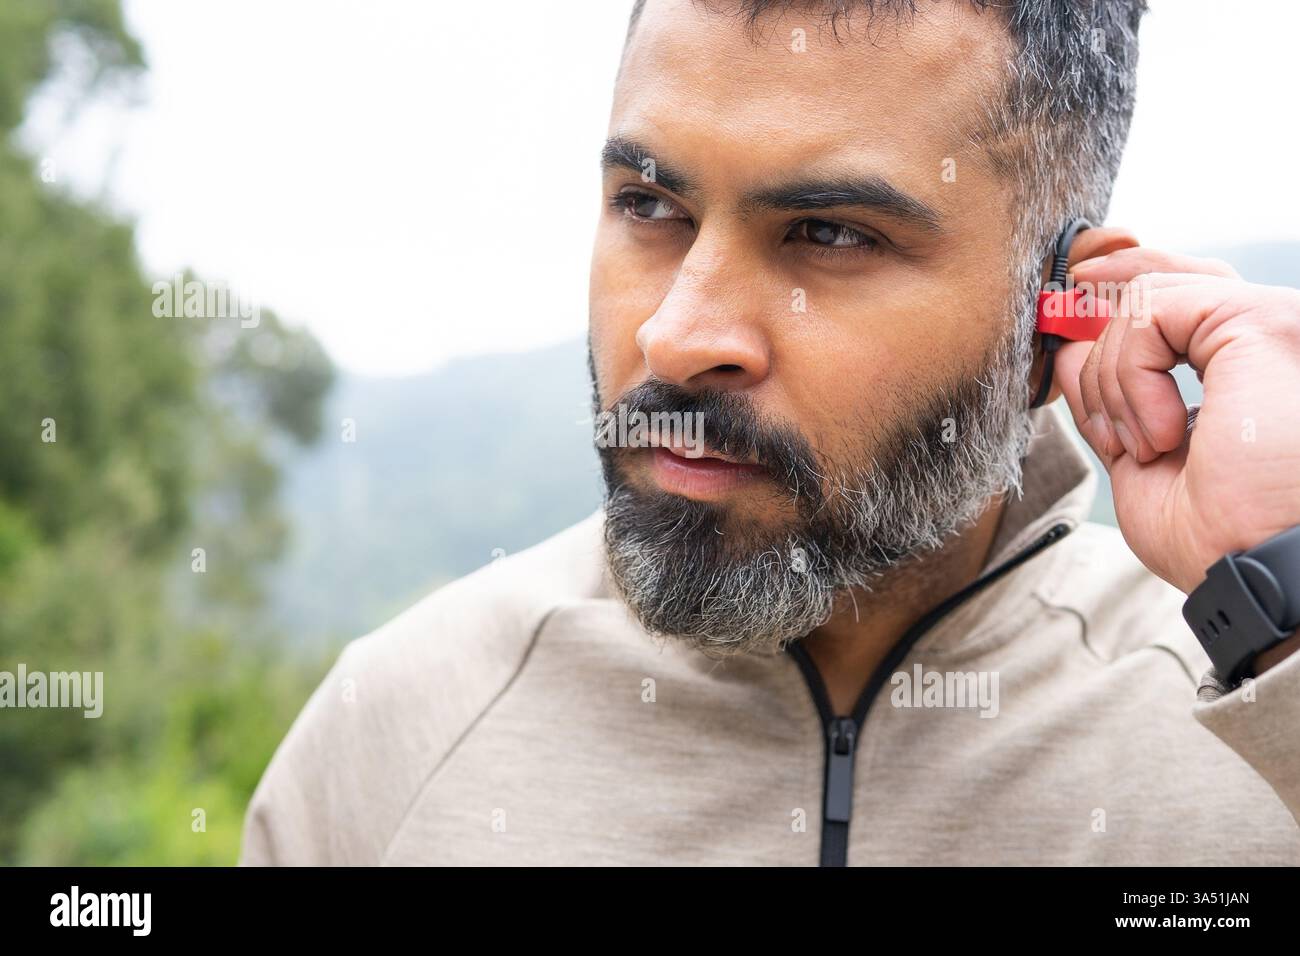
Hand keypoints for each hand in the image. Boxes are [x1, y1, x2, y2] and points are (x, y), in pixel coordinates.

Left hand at [1052, 247, 1299, 597]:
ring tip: (1139, 444)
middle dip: (1098, 305)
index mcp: (1251, 367)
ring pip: (1147, 299)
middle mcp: (1270, 336)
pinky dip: (1128, 374)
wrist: (1255, 568)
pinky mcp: (1261, 321)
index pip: (1185, 298)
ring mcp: (1273, 322)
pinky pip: (1150, 312)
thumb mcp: (1141, 462)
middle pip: (1173, 276)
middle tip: (1062, 335)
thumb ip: (1109, 400)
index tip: (1066, 311)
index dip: (1121, 291)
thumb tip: (1070, 349)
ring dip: (1111, 377)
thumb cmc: (1219, 537)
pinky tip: (1157, 436)